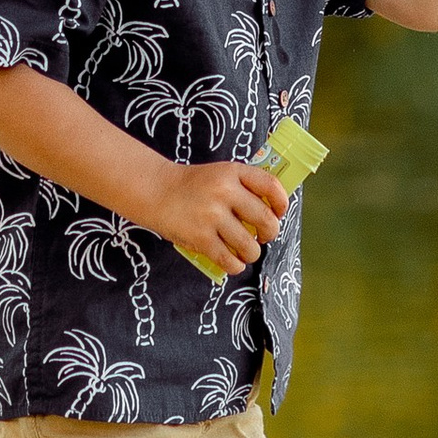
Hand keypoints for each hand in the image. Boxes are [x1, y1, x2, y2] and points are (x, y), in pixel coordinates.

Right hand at [152, 156, 291, 276]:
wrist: (156, 191)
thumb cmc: (193, 185)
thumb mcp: (220, 173)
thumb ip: (244, 186)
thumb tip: (273, 209)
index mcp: (233, 172)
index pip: (270, 186)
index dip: (281, 202)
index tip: (279, 212)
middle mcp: (224, 192)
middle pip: (265, 220)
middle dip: (270, 233)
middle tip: (264, 236)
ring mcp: (212, 216)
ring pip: (250, 246)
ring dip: (251, 253)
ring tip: (245, 250)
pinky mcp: (200, 238)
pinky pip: (229, 260)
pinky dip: (235, 265)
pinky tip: (233, 262)